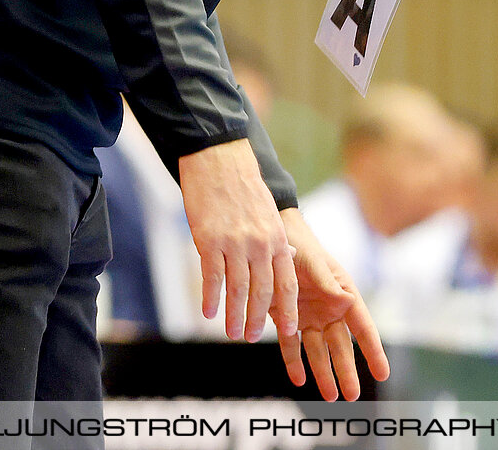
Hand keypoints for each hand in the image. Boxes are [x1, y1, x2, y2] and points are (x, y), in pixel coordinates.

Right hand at [179, 140, 297, 341]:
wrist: (219, 159)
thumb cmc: (243, 187)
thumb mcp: (268, 214)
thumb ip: (275, 241)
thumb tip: (285, 263)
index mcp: (277, 238)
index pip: (286, 282)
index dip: (288, 309)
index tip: (289, 331)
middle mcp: (259, 243)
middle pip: (263, 291)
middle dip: (259, 319)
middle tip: (253, 337)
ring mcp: (234, 242)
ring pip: (237, 289)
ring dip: (235, 315)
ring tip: (232, 333)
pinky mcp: (209, 239)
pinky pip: (212, 276)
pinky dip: (210, 297)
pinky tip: (208, 312)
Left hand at [275, 208, 389, 400]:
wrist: (275, 236)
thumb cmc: (302, 245)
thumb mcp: (316, 262)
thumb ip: (329, 282)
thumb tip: (347, 301)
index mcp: (344, 294)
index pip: (362, 327)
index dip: (372, 351)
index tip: (383, 373)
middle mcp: (330, 309)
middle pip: (341, 346)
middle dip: (347, 371)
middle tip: (352, 396)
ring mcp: (310, 316)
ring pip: (318, 351)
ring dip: (323, 373)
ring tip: (330, 397)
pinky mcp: (288, 318)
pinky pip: (291, 345)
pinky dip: (294, 363)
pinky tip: (299, 380)